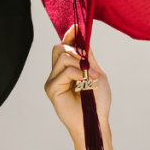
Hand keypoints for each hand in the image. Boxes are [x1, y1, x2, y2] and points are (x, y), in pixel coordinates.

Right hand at [45, 25, 119, 149]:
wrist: (96, 121)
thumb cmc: (98, 102)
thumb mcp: (97, 73)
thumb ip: (88, 57)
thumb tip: (83, 37)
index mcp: (68, 69)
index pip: (64, 46)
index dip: (69, 36)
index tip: (77, 27)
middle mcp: (57, 73)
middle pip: (59, 48)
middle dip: (75, 50)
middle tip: (87, 64)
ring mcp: (53, 81)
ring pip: (61, 56)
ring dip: (78, 63)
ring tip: (89, 77)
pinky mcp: (51, 89)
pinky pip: (63, 71)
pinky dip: (76, 73)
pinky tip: (84, 82)